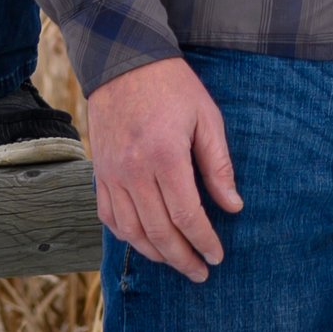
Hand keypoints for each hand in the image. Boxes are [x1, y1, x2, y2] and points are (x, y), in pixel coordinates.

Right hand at [84, 57, 242, 281]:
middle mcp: (134, 171)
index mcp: (165, 156)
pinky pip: (108, 216)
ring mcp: (111, 173)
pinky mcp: (99, 172)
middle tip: (200, 271)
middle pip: (159, 232)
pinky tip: (145, 241)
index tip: (217, 255)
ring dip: (156, 254)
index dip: (203, 241)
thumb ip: (218, 165)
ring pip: (131, 232)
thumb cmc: (172, 86)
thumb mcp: (207, 117)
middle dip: (182, 258)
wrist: (124, 61)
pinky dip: (127, 236)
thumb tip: (233, 206)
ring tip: (177, 261)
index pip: (186, 216)